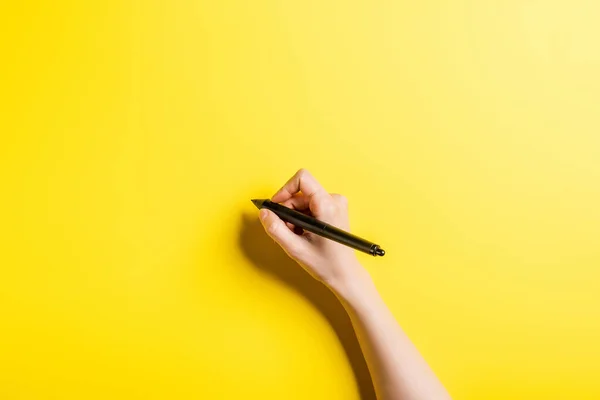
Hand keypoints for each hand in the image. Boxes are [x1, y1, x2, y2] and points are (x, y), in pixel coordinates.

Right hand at [258, 169, 368, 292]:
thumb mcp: (296, 248)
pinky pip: (310, 206)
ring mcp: (335, 204)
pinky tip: (303, 234)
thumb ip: (276, 229)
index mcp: (327, 205)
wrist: (344, 275)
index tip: (276, 206)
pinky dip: (301, 219)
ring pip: (303, 201)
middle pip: (300, 193)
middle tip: (285, 230)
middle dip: (287, 210)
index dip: (285, 190)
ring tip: (296, 236)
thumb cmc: (326, 264)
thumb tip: (264, 213)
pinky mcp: (334, 210)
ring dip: (294, 217)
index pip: (302, 179)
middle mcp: (334, 200)